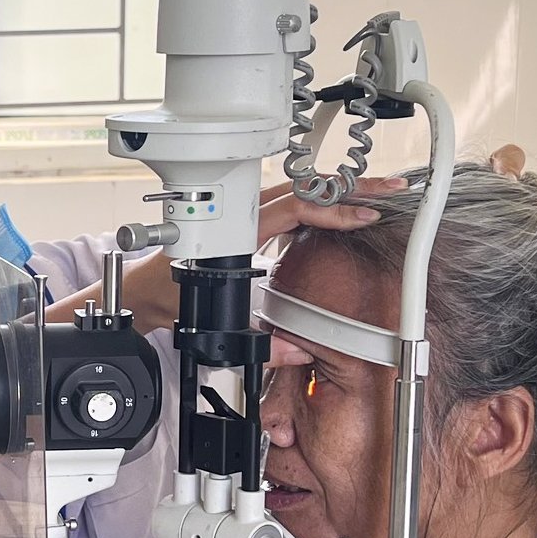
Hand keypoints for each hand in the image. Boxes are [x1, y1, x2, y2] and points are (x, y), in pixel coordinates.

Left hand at [113, 175, 408, 331]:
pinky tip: (347, 201)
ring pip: (299, 188)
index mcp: (234, 229)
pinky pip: (290, 199)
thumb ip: (259, 344)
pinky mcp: (250, 216)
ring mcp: (244, 209)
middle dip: (351, 186)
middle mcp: (240, 211)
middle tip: (390, 190)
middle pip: (304, 187)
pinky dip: (323, 197)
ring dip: (340, 188)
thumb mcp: (215, 324)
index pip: (292, 207)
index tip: (364, 214)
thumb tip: (299, 351)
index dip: (332, 208)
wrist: (145, 291)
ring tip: (378, 191)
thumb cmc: (173, 297)